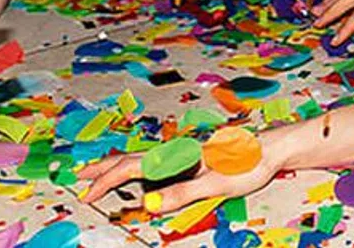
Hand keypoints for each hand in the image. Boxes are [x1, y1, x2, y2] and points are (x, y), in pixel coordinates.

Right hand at [76, 128, 286, 213]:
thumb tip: (149, 206)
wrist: (272, 147)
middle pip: (132, 157)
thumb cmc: (248, 162)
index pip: (131, 168)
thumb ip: (181, 194)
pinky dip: (140, 166)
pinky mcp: (196, 155)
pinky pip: (159, 160)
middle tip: (81, 174)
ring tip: (104, 171)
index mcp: (176, 155)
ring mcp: (186, 152)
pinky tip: (144, 172)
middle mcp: (177, 150)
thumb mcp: (214, 184)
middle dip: (104, 166)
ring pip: (144, 157)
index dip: (106, 181)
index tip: (87, 193)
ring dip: (120, 165)